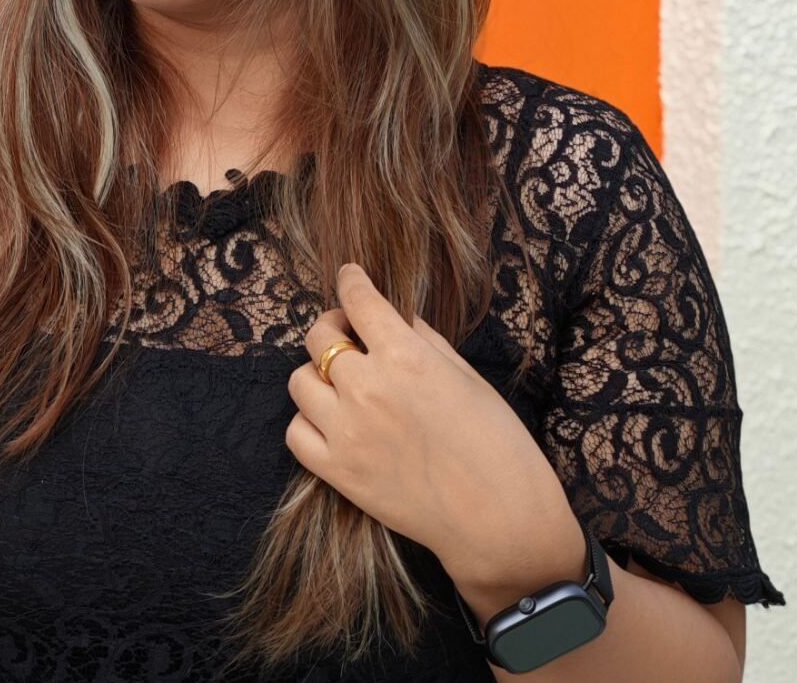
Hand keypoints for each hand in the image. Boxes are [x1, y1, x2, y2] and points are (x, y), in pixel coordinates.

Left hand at [285, 263, 584, 595]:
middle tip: (350, 336)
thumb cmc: (497, 442)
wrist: (500, 519)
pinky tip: (332, 422)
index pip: (359, 301)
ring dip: (318, 376)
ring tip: (342, 385)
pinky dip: (309, 421)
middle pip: (319, 337)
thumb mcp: (465, 375)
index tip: (349, 276)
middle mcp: (368, 388)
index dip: (350, 281)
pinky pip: (296, 432)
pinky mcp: (338, 472)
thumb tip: (393, 315)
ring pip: (300, 382)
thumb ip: (422, 340)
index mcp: (406, 358)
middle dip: (333, 328)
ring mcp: (347, 432)